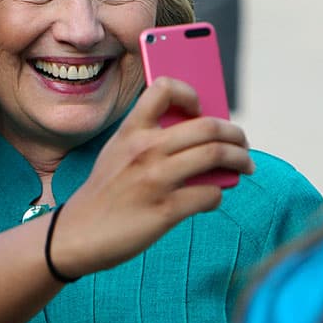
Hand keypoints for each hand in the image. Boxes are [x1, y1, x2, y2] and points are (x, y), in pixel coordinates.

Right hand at [51, 77, 254, 277]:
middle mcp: (144, 149)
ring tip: (245, 166)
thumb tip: (202, 138)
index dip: (190, 93)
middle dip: (234, 134)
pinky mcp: (165, 210)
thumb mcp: (117, 153)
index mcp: (131, 131)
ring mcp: (155, 179)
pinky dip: (218, 195)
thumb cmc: (105, 192)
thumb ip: (149, 140)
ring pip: (216, 155)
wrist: (78, 233)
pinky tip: (213, 198)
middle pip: (207, 126)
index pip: (164, 89)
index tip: (201, 109)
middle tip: (242, 143)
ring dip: (240, 160)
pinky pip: (209, 194)